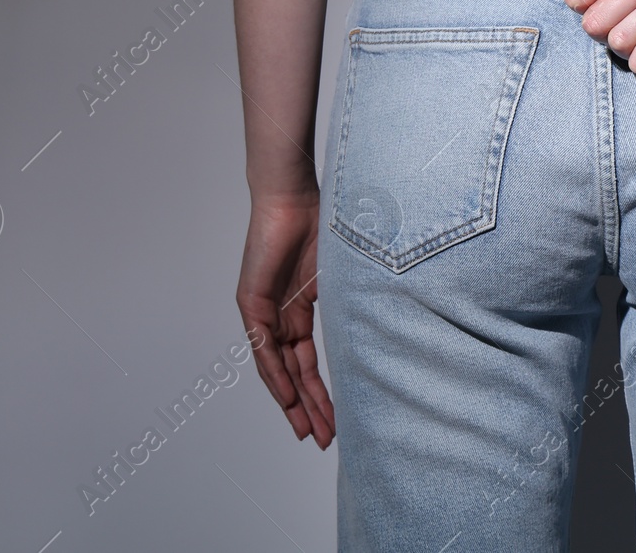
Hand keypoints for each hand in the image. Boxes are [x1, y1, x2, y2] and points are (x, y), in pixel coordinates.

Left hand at [236, 194, 335, 446]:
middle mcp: (280, 316)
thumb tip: (384, 333)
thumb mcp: (343, 278)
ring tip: (309, 431)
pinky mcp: (250, 303)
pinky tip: (288, 399)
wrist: (294, 196)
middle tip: (323, 440)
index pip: (310, 363)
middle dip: (311, 408)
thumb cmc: (323, 224)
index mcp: (301, 310)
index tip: (336, 422)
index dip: (322, 394)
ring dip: (294, 402)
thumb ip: (351, 307)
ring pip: (278, 368)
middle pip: (295, 373)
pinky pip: (262, 348)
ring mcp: (263, 311)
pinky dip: (276, 375)